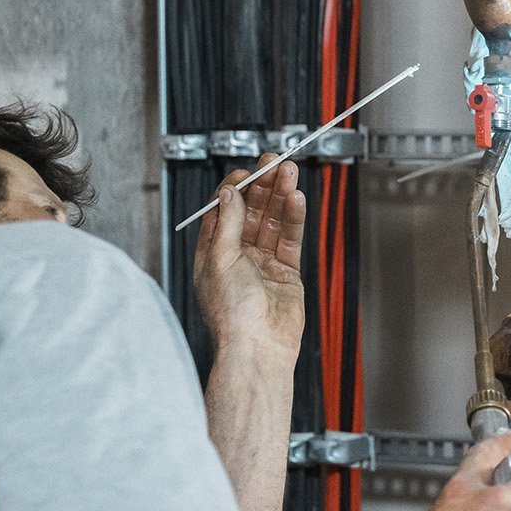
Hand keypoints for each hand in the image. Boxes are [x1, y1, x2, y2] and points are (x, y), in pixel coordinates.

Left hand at [194, 155, 307, 354]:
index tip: (247, 171)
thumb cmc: (231, 314)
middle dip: (263, 186)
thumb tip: (228, 192)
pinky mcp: (286, 272)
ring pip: (273, 221)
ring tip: (290, 173)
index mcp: (213, 253)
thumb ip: (228, 222)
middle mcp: (237, 256)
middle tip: (274, 163)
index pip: (223, 210)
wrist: (258, 347)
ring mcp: (263, 264)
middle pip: (251, 211)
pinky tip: (297, 200)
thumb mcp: (221, 258)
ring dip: (281, 196)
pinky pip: (291, 239)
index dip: (235, 188)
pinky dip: (294, 218)